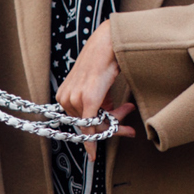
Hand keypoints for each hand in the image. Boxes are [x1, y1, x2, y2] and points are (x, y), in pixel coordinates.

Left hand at [54, 21, 136, 159]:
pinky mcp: (87, 100)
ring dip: (116, 120)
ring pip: (96, 125)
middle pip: (89, 125)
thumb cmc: (103, 61)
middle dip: (111, 127)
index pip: (80, 122)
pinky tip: (100, 148)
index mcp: (64, 95)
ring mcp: (74, 100)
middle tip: (129, 131)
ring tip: (129, 109)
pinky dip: (95, 139)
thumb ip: (98, 103)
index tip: (95, 149)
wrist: (106, 44)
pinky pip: (91, 126)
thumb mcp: (97, 86)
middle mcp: (65, 99)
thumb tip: (107, 115)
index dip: (92, 135)